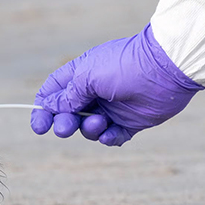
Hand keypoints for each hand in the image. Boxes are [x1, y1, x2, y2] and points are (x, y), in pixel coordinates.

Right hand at [30, 24, 203, 146]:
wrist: (165, 70)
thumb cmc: (124, 66)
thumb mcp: (88, 76)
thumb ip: (68, 95)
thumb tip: (52, 108)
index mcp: (82, 74)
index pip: (54, 92)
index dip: (43, 108)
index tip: (39, 126)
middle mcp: (95, 91)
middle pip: (69, 114)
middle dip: (64, 123)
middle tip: (65, 127)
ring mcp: (113, 107)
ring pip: (89, 128)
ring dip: (89, 129)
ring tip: (101, 121)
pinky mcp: (131, 122)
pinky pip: (113, 137)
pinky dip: (109, 138)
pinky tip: (111, 133)